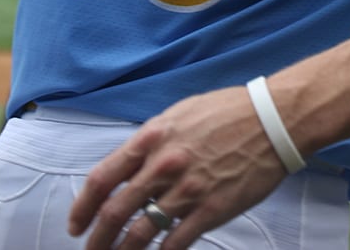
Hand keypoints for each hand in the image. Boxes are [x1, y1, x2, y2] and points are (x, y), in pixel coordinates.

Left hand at [68, 86, 285, 248]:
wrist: (274, 120)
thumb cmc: (228, 112)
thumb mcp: (179, 114)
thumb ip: (150, 141)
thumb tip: (129, 167)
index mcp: (152, 138)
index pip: (102, 178)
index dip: (83, 207)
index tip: (76, 225)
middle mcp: (163, 165)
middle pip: (116, 213)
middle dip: (97, 240)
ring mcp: (187, 190)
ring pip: (141, 234)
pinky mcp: (212, 210)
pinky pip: (176, 243)